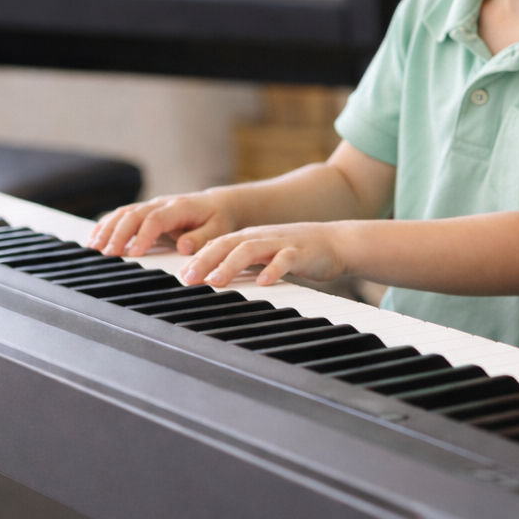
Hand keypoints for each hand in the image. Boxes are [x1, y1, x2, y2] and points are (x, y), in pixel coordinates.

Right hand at [88, 192, 236, 257]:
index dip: (143, 235)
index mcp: (180, 207)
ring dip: (107, 229)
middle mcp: (162, 204)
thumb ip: (202, 238)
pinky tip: (94, 239)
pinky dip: (106, 226)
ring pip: (123, 213)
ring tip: (93, 247)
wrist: (217, 205)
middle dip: (119, 234)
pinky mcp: (144, 212)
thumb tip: (183, 247)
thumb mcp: (218, 229)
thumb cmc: (218, 219)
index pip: (156, 219)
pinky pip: (121, 215)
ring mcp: (151, 206)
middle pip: (134, 215)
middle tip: (108, 253)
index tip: (135, 253)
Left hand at [177, 222, 345, 287]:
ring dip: (231, 264)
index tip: (182, 275)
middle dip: (206, 260)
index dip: (198, 258)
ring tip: (217, 281)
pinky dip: (273, 270)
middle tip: (189, 278)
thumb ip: (241, 262)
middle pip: (228, 244)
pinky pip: (285, 260)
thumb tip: (211, 277)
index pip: (218, 243)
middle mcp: (262, 237)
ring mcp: (281, 243)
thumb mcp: (265, 254)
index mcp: (250, 237)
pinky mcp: (301, 253)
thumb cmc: (297, 252)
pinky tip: (264, 282)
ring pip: (251, 249)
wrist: (336, 242)